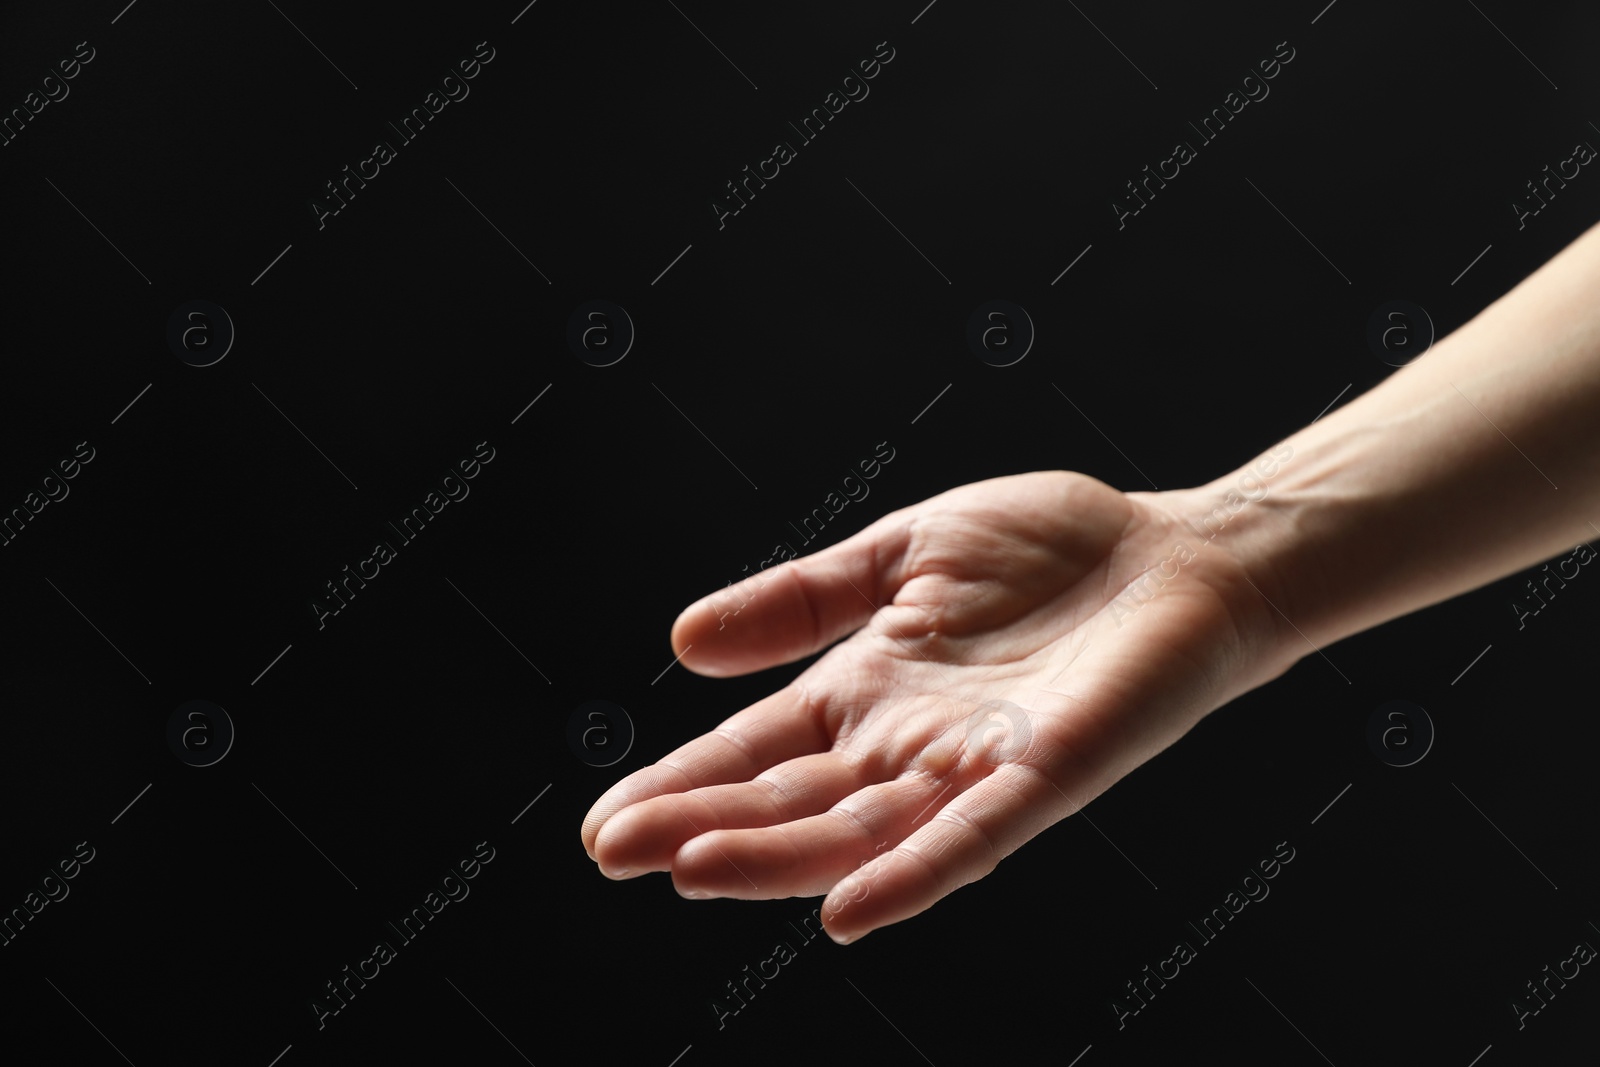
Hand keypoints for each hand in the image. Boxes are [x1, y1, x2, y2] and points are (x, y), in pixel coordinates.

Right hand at [580, 470, 1298, 942]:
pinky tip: (851, 910)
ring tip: (690, 869)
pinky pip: (974, 836)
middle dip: (703, 825)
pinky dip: (914, 873)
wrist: (1176, 556)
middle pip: (790, 799)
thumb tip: (682, 641)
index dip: (683, 783)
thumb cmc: (1048, 551)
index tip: (604, 824)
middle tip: (613, 852)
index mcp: (869, 688)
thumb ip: (804, 599)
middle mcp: (909, 742)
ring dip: (778, 856)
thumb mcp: (900, 552)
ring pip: (860, 827)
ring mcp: (973, 764)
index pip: (757, 748)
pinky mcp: (1045, 772)